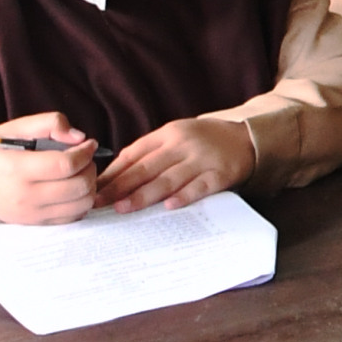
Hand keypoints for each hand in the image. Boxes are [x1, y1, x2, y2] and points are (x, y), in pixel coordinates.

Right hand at [0, 115, 99, 226]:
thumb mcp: (12, 129)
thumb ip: (47, 123)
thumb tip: (78, 137)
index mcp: (17, 168)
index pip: (66, 165)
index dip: (85, 153)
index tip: (88, 144)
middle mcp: (25, 195)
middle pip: (78, 186)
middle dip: (90, 168)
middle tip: (84, 158)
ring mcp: (30, 213)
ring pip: (80, 205)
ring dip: (89, 187)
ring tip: (79, 173)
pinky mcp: (34, 223)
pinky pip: (71, 218)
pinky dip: (80, 203)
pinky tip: (71, 189)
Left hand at [102, 116, 254, 211]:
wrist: (247, 139)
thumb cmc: (204, 141)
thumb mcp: (176, 137)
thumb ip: (149, 152)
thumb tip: (113, 175)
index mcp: (168, 133)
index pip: (134, 154)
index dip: (112, 172)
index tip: (94, 188)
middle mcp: (183, 144)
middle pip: (146, 167)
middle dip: (120, 186)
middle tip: (98, 202)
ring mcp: (203, 159)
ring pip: (168, 179)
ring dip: (144, 195)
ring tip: (123, 208)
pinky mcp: (221, 174)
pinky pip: (200, 187)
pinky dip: (185, 196)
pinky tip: (169, 206)